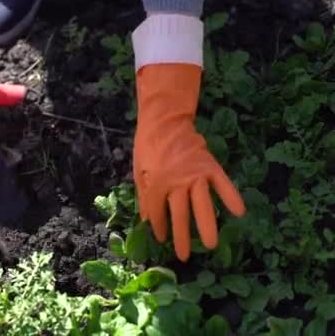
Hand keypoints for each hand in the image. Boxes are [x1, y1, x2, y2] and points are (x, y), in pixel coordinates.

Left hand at [132, 63, 245, 261]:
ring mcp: (195, 174)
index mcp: (156, 184)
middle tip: (184, 256)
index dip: (160, 227)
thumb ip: (144, 195)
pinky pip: (222, 183)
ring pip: (202, 205)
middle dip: (182, 237)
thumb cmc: (148, 147)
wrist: (165, 121)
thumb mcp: (139, 171)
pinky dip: (231, 196)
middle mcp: (176, 182)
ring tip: (211, 245)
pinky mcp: (209, 166)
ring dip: (207, 226)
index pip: (158, 212)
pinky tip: (238, 212)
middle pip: (180, 215)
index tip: (163, 240)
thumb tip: (146, 221)